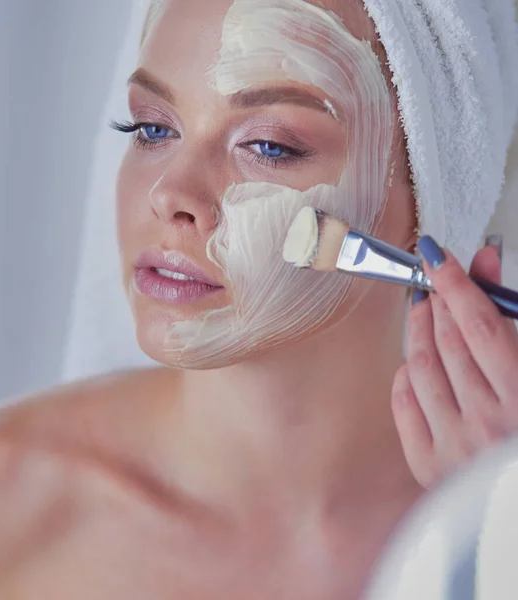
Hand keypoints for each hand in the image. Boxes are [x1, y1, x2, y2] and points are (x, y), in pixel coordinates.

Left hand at [392, 235, 517, 489]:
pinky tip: (411, 362)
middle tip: (435, 280)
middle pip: (448, 343)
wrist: (516, 511)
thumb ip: (513, 322)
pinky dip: (405, 377)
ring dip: (419, 331)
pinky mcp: (429, 467)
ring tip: (424, 310)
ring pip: (421, 368)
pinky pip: (404, 407)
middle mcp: (485, 424)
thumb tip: (486, 271)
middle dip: (440, 302)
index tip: (439, 257)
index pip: (481, 326)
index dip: (458, 284)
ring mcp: (453, 447)